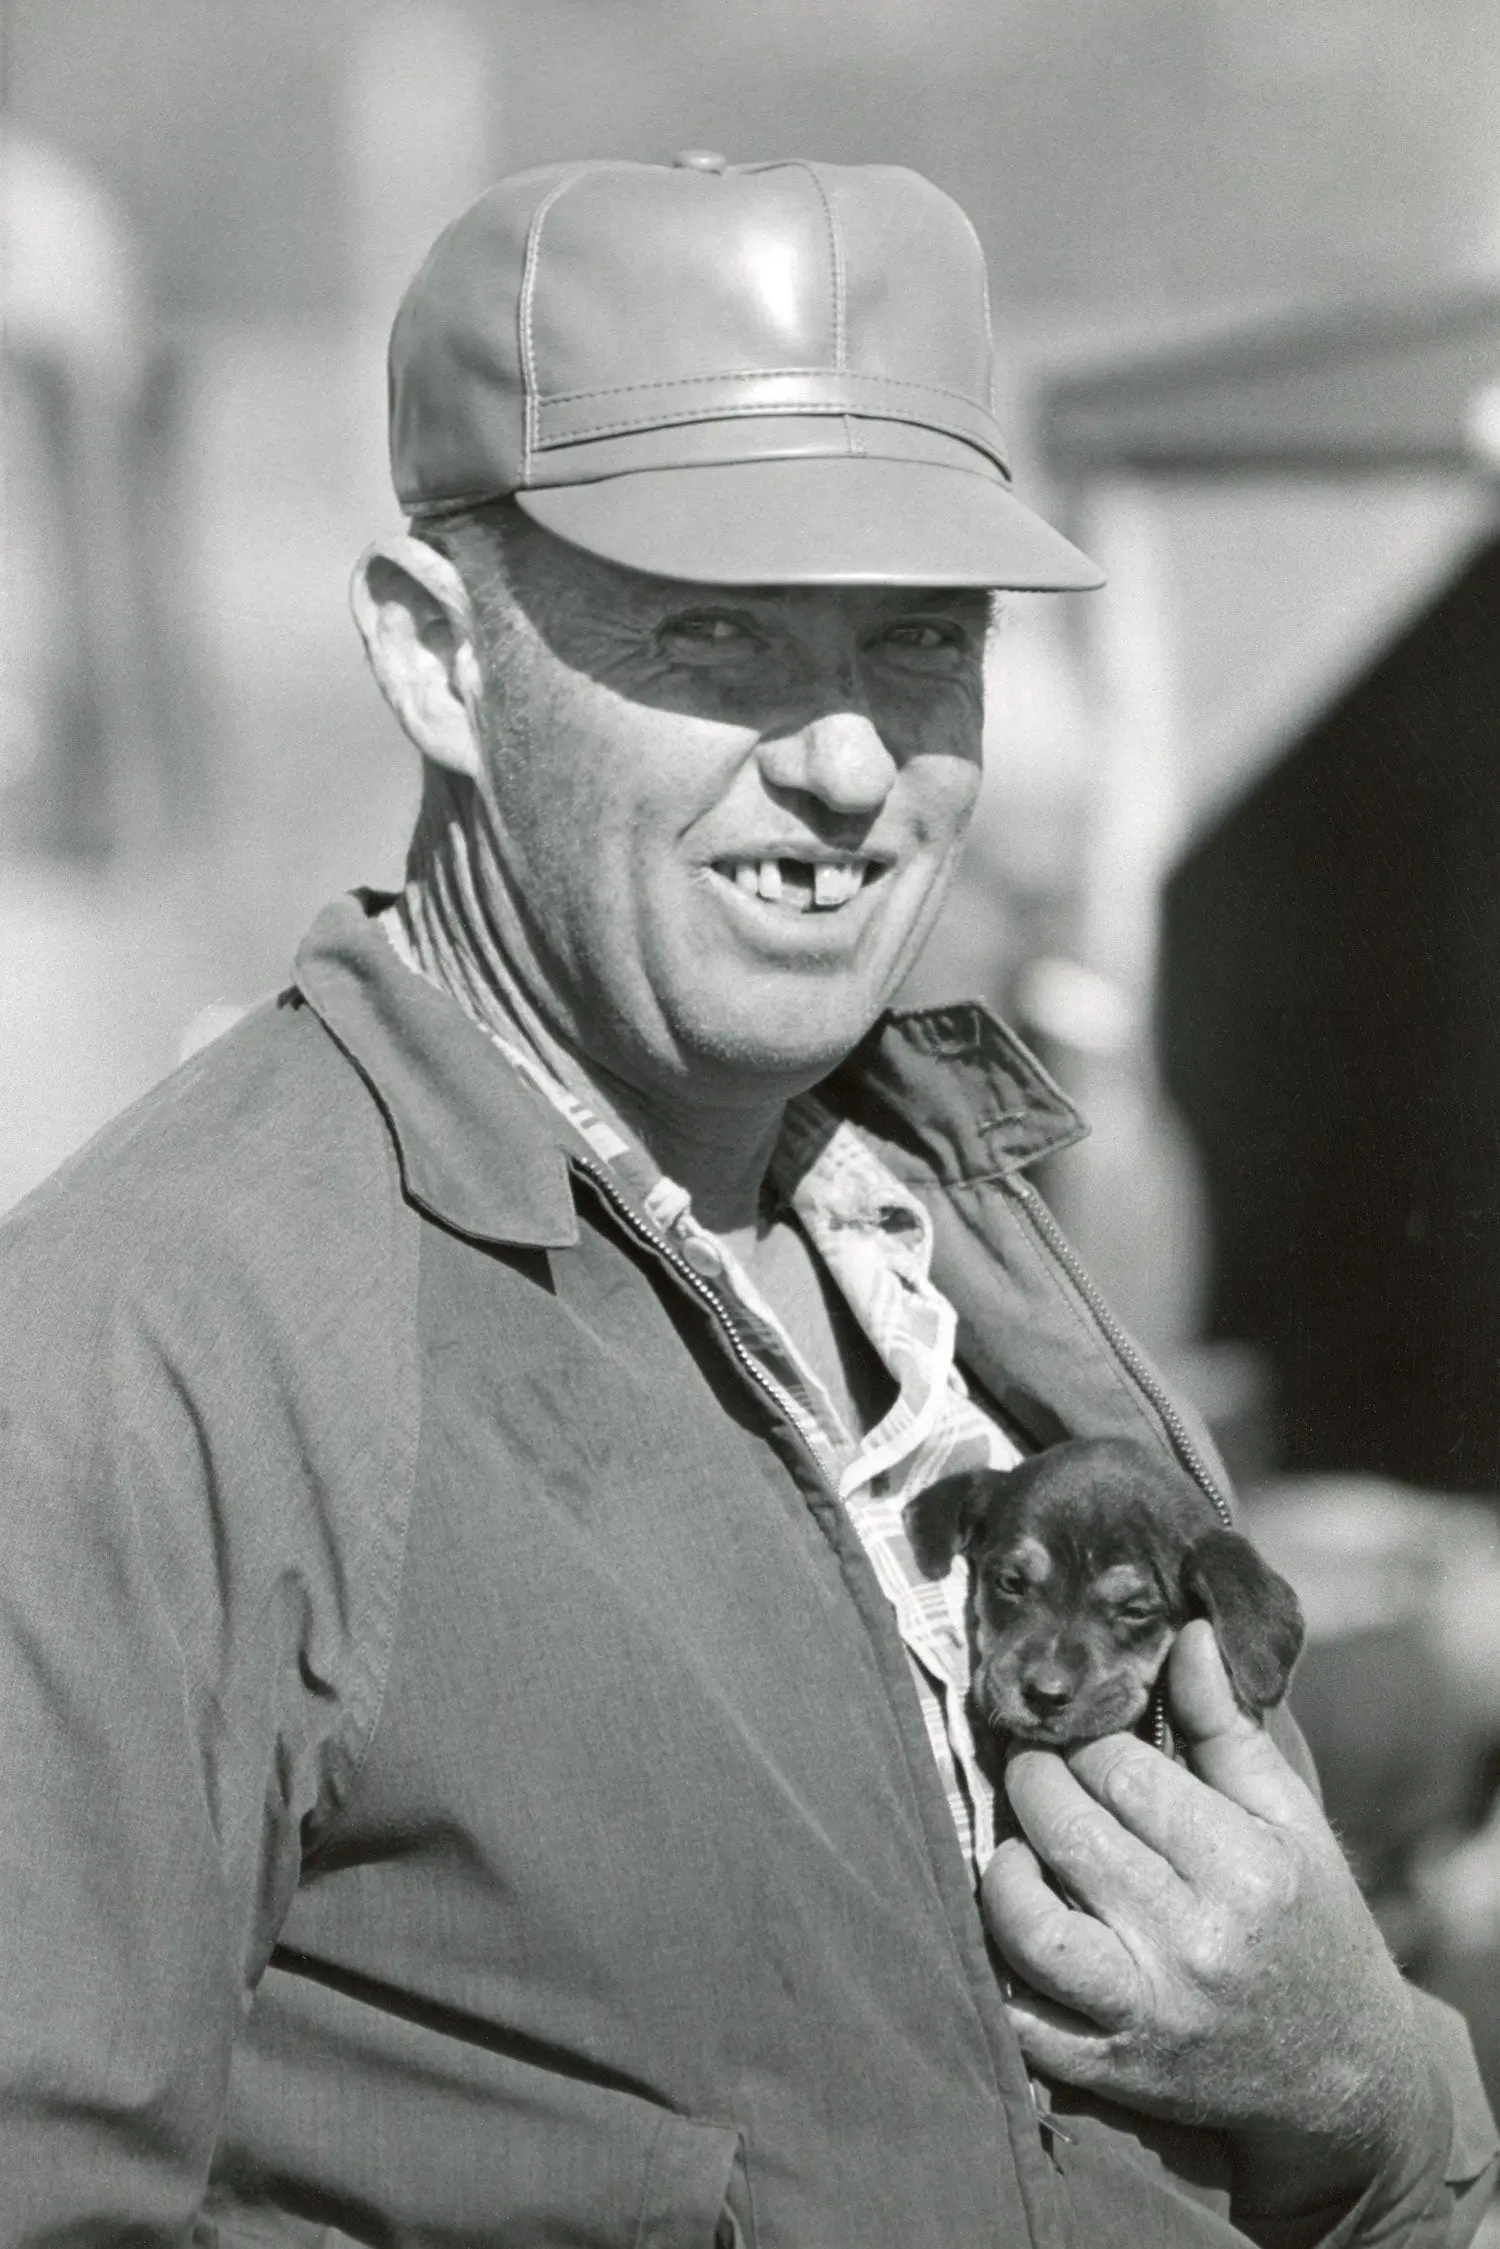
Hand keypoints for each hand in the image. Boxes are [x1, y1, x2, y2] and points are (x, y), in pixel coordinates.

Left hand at [980, 1622, 1428, 2217]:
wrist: (1341, 2076)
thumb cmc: (1310, 1922)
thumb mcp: (1290, 1821)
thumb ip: (1228, 1727)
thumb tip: (1188, 1632)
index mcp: (1244, 1870)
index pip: (1122, 1771)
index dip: (1086, 1739)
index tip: (1082, 1735)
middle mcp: (1194, 1943)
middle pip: (1068, 1832)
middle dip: (1032, 1780)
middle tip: (1032, 1765)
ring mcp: (1149, 2013)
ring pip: (1029, 1927)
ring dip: (1004, 1869)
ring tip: (1021, 1844)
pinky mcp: (1113, 2072)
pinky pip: (1021, 2019)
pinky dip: (997, 1966)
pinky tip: (1013, 1922)